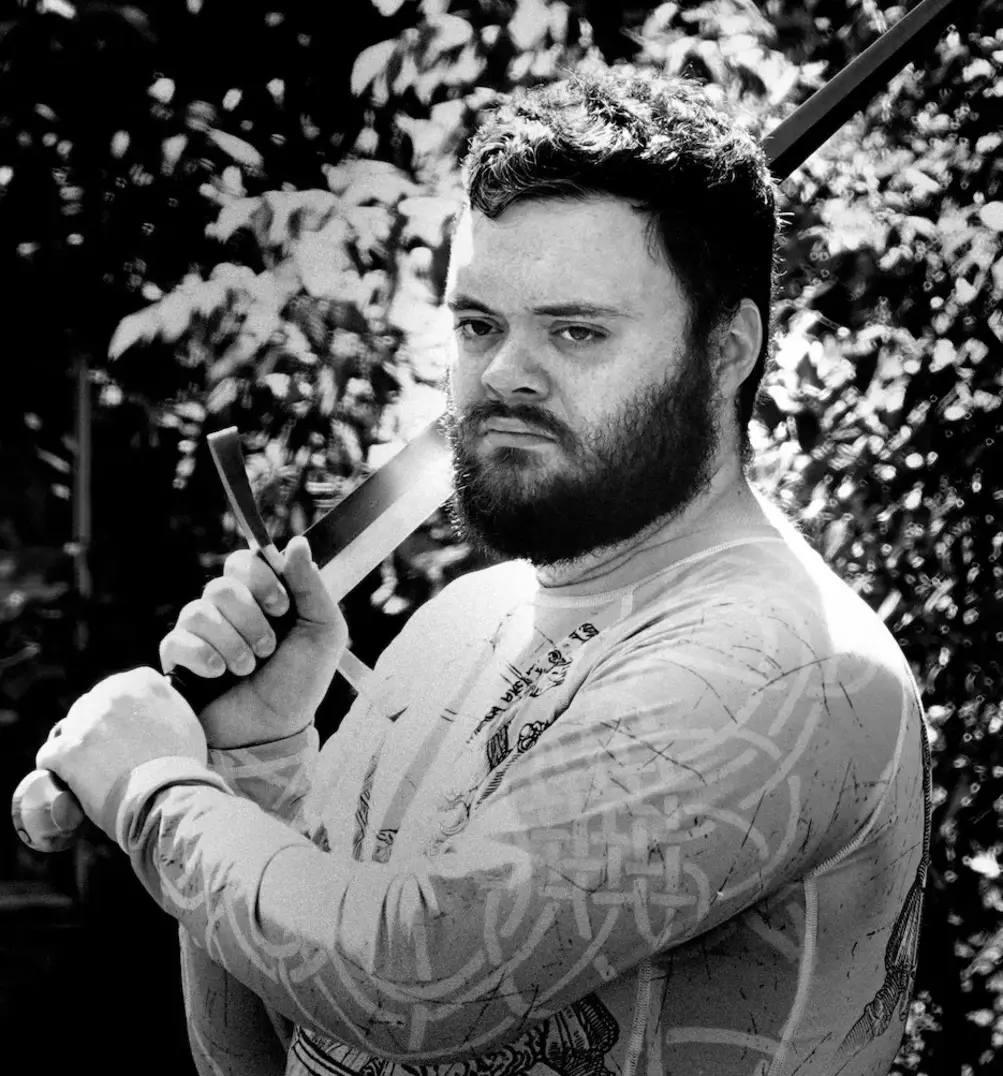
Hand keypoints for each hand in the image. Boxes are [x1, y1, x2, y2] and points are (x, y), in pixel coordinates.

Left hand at [35, 666, 206, 839]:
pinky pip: (48, 755)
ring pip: (69, 729)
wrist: (169, 796)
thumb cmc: (182, 764)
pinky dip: (55, 769)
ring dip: (77, 747)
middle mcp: (112, 694)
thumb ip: (164, 705)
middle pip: (90, 706)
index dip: (119, 713)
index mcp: (142, 682)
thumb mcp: (184, 720)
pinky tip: (66, 781)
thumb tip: (151, 707)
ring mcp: (87, 721)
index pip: (118, 688)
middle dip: (96, 728)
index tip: (124, 732)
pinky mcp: (67, 750)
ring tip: (89, 771)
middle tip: (108, 755)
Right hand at [159, 534, 347, 748]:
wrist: (274, 731)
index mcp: (262, 596)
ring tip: (248, 668)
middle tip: (269, 648)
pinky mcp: (179, 658)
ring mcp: (201, 632)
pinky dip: (204, 657)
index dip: (260, 580)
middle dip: (250, 620)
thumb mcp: (323, 632)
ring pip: (199, 612)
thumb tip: (297, 542)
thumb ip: (311, 586)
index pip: (244, 561)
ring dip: (232, 644)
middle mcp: (228, 609)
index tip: (282, 608)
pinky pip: (177, 640)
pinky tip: (219, 674)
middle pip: (221, 586)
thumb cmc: (302, 681)